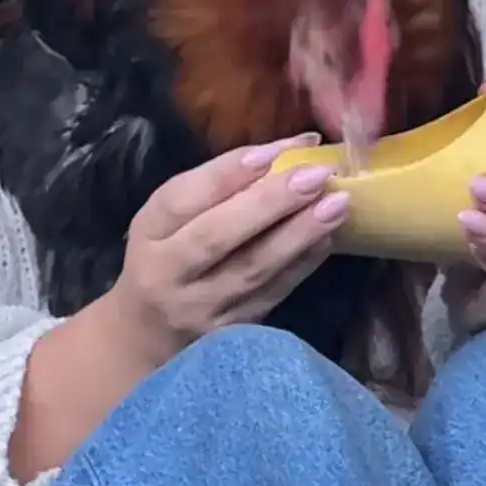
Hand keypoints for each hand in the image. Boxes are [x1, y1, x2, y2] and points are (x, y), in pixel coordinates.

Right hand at [104, 133, 350, 364]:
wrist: (149, 333)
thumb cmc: (164, 257)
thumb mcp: (165, 220)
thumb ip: (209, 190)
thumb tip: (279, 154)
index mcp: (148, 234)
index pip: (181, 200)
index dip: (226, 174)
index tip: (273, 152)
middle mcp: (168, 274)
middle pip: (217, 237)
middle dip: (270, 202)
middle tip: (316, 174)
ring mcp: (202, 309)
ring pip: (253, 269)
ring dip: (299, 234)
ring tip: (337, 203)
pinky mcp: (233, 333)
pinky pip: (273, 293)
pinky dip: (303, 263)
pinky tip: (328, 236)